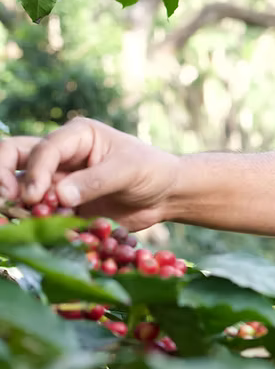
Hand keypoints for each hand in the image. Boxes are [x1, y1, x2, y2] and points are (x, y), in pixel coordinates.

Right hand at [0, 118, 179, 232]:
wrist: (164, 195)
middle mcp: (59, 155)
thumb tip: (58, 196)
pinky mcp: (57, 204)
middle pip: (12, 157)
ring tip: (23, 220)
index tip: (34, 197)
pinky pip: (34, 211)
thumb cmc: (152, 171)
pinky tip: (38, 232)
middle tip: (8, 202)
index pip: (42, 150)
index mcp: (76, 136)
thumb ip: (95, 181)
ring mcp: (54, 179)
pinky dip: (31, 221)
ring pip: (16, 185)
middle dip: (2, 177)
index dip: (34, 173)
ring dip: (15, 203)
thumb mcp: (129, 170)